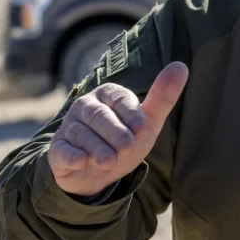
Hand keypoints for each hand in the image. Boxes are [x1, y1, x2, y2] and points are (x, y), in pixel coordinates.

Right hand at [48, 61, 188, 196]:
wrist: (100, 174)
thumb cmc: (125, 141)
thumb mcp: (147, 123)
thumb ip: (163, 97)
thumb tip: (181, 65)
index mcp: (107, 95)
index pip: (118, 98)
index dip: (131, 114)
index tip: (143, 129)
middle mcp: (85, 107)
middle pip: (98, 115)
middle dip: (114, 132)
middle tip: (128, 147)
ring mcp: (69, 128)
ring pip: (81, 133)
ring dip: (97, 147)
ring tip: (110, 161)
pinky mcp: (58, 150)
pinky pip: (61, 150)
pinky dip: (71, 155)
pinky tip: (81, 161)